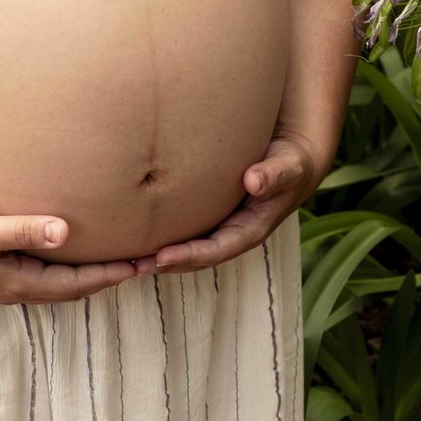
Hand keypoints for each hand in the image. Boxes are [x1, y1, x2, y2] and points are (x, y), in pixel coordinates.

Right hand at [0, 202, 138, 304]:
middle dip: (107, 277)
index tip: (141, 265)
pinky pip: (41, 275)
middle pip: (72, 287)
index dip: (110, 274)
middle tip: (139, 263)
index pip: (76, 282)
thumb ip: (23, 229)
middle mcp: (14, 287)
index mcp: (18, 280)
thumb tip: (66, 231)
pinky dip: (63, 268)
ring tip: (112, 259)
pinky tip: (64, 252)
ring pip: (57, 283)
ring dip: (86, 274)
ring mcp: (3, 281)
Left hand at [131, 131, 323, 278]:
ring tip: (127, 255)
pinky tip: (139, 224)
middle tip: (133, 264)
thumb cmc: (292, 162)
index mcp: (251, 229)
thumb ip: (275, 174)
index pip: (217, 249)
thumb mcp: (290, 166)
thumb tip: (253, 181)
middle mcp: (233, 231)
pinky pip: (186, 222)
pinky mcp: (210, 208)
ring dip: (160, 251)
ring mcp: (221, 222)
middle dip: (166, 262)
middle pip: (196, 255)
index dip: (190, 256)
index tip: (162, 257)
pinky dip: (164, 228)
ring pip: (188, 242)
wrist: (293, 157)